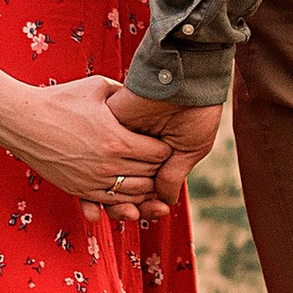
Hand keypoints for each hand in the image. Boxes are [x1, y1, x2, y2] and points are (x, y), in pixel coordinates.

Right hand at [0, 73, 178, 211]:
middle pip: (150, 177)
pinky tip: (121, 184)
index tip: (160, 140)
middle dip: (156, 168)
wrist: (22, 121)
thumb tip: (144, 94)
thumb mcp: (97, 87)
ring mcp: (92, 182)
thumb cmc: (60, 100)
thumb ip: (125, 92)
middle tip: (154, 158)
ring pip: (134, 195)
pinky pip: (110, 203)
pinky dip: (121, 197)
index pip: (160, 155)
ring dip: (142, 186)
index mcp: (117, 140)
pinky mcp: (78, 190)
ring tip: (141, 172)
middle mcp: (108, 166)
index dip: (164, 147)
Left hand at [111, 82, 220, 206]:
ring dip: (117, 199)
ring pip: (109, 176)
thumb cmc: (196, 111)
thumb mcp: (191, 148)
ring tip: (132, 211)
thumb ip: (174, 174)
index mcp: (157, 151)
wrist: (186, 79)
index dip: (151, 201)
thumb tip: (164, 201)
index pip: (147, 183)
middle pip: (126, 184)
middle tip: (148, 212)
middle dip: (135, 204)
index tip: (159, 211)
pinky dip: (99, 182)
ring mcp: (120, 137)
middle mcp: (136, 146)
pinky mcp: (107, 125)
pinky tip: (111, 198)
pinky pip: (96, 159)